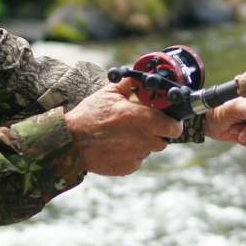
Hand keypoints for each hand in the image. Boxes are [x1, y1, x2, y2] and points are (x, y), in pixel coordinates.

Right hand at [65, 79, 182, 175]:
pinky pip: (137, 160)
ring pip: (150, 150)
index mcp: (140, 118)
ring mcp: (135, 156)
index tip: (170, 119)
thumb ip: (129, 84)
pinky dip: (132, 153)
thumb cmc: (89, 115)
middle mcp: (142, 139)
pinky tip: (117, 145)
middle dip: (158, 132)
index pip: (173, 127)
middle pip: (164, 140)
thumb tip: (140, 76)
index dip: (174, 123)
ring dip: (144, 142)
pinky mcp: (127, 168)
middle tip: (145, 125)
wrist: (70, 142)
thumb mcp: (108, 93)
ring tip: (126, 134)